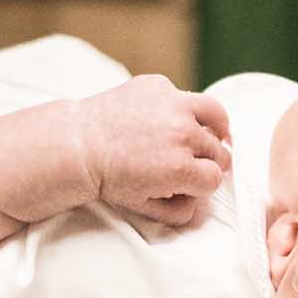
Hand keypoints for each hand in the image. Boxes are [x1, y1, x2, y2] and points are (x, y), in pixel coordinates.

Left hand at [78, 75, 231, 226]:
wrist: (79, 145)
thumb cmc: (109, 178)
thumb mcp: (144, 206)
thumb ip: (179, 212)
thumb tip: (200, 206)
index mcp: (180, 168)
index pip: (215, 178)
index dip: (204, 184)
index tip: (194, 183)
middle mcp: (182, 134)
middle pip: (218, 151)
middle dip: (208, 160)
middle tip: (195, 162)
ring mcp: (173, 105)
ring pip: (216, 115)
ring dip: (215, 128)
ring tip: (212, 133)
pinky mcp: (159, 85)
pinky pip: (184, 96)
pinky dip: (180, 108)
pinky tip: (169, 118)